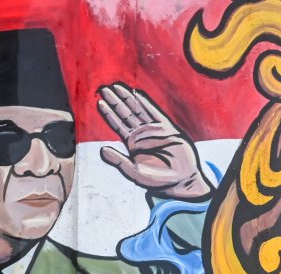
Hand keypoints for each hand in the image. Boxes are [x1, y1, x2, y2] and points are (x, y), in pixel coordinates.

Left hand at [97, 83, 213, 199]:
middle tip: (104, 89)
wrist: (180, 180)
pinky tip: (137, 94)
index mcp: (132, 143)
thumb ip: (119, 161)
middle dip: (115, 101)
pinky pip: (155, 113)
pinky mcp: (167, 128)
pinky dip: (146, 104)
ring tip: (117, 87)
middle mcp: (142, 134)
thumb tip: (102, 150)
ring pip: (138, 110)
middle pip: (125, 113)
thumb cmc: (157, 179)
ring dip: (127, 99)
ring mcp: (154, 130)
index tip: (100, 102)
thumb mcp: (134, 172)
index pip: (118, 125)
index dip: (109, 114)